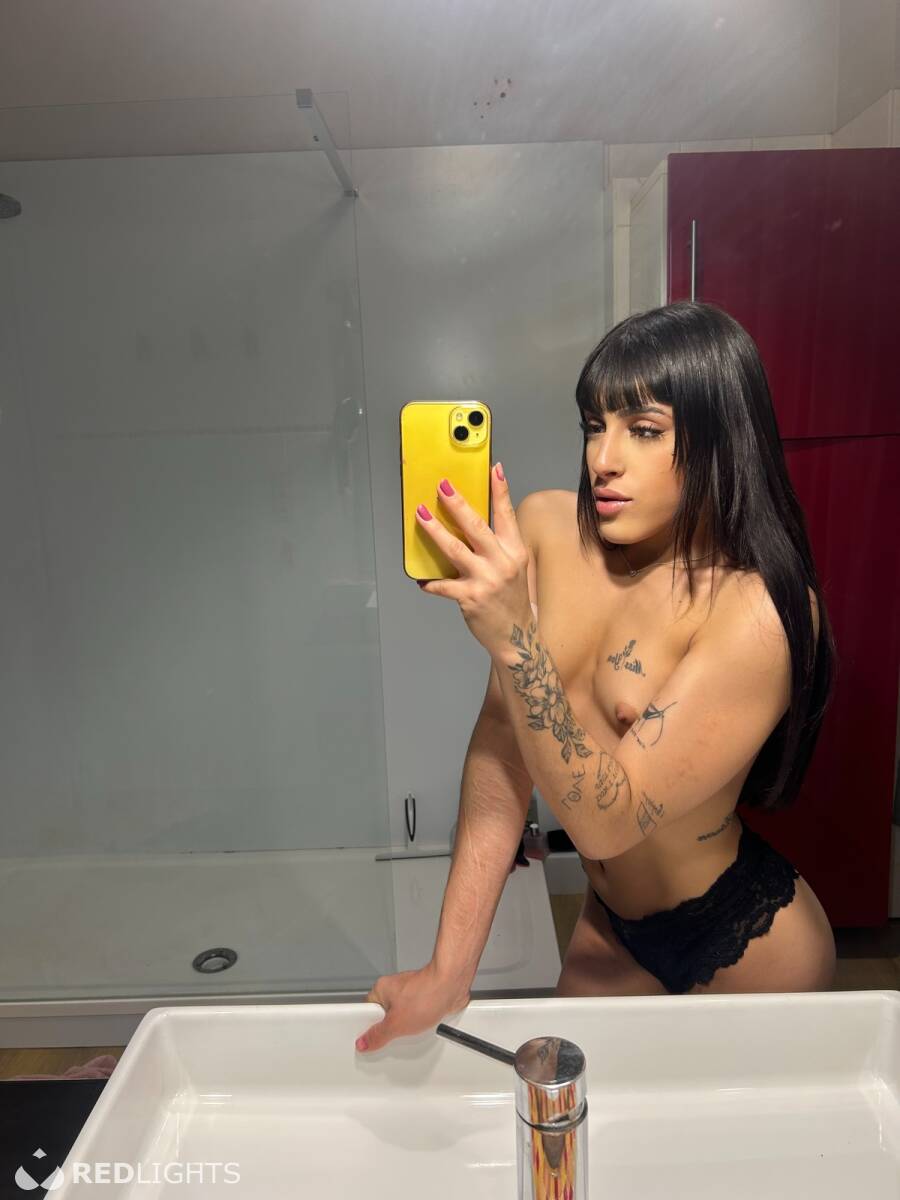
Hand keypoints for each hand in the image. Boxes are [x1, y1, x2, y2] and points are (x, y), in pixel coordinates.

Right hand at [356, 961, 470, 1053]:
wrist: (453, 985)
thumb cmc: (427, 993)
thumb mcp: (397, 1023)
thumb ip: (378, 1035)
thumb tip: (364, 1042)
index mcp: (381, 989)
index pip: (366, 1013)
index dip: (370, 1029)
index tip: (373, 1039)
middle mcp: (394, 989)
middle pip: (385, 1018)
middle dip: (392, 1029)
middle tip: (398, 1031)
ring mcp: (410, 994)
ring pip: (402, 1018)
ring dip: (409, 1026)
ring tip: (416, 1026)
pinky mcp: (423, 1000)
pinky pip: (416, 1017)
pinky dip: (421, 1023)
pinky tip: (426, 1024)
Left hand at [415, 463, 531, 657]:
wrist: (517, 637)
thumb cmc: (512, 600)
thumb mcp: (514, 568)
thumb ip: (498, 547)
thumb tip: (470, 525)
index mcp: (515, 552)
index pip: (507, 515)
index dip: (500, 490)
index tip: (495, 469)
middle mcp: (502, 563)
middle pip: (476, 526)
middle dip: (457, 503)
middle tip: (442, 486)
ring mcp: (485, 580)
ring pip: (454, 548)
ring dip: (434, 530)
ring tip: (421, 515)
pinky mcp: (470, 597)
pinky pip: (443, 585)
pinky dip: (431, 582)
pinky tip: (421, 579)